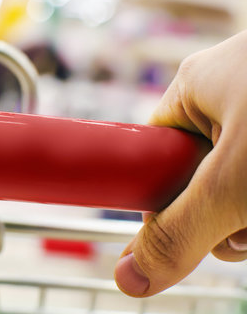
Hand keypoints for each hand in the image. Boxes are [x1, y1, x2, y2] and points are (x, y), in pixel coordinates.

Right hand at [114, 30, 246, 295]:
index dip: (166, 197)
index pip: (155, 153)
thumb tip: (129, 277)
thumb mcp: (237, 184)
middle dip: (227, 214)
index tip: (194, 224)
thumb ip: (178, 234)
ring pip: (243, 187)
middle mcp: (230, 94)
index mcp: (196, 87)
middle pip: (203, 176)